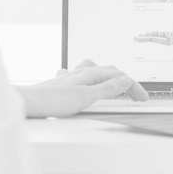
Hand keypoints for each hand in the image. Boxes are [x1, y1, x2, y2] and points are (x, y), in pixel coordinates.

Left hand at [17, 59, 147, 117]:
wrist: (29, 102)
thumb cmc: (53, 100)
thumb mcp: (86, 97)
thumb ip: (108, 89)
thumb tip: (126, 80)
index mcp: (90, 73)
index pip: (120, 76)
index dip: (134, 87)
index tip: (143, 98)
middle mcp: (82, 71)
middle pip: (110, 72)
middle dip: (126, 82)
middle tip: (136, 95)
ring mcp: (73, 76)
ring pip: (97, 72)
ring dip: (111, 78)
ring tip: (118, 86)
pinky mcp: (65, 84)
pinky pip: (85, 77)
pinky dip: (94, 80)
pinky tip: (89, 84)